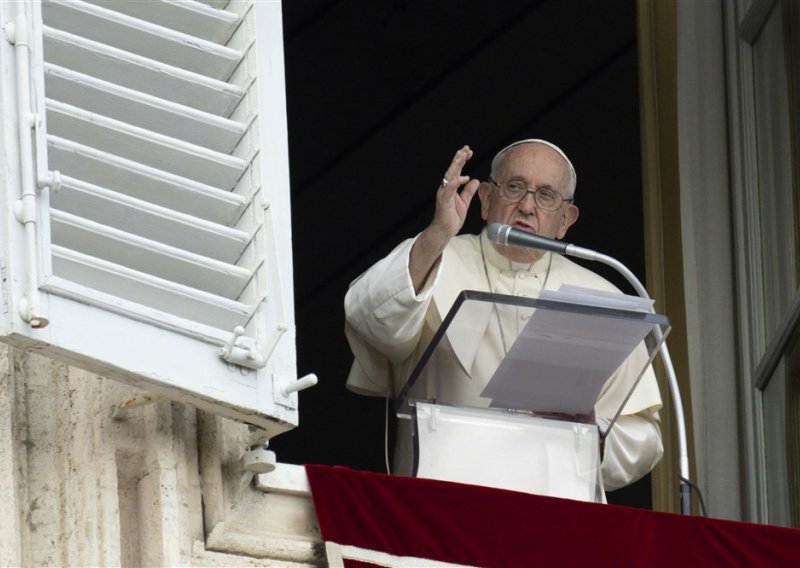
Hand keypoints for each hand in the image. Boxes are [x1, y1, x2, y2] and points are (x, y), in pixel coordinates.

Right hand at [409, 145, 480, 292]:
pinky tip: (464, 177)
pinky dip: (456, 182)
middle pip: (452, 169)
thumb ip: (468, 191)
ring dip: (456, 165)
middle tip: (466, 148)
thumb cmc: (451, 217)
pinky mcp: (444, 201)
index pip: (457, 170)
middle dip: (459, 158)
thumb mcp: (464, 202)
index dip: (462, 160)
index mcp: (451, 187)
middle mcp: (446, 188)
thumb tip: (475, 181)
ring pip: (449, 176)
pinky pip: (449, 189)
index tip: (469, 151)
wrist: (444, 231)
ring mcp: (444, 194)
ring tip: (462, 156)